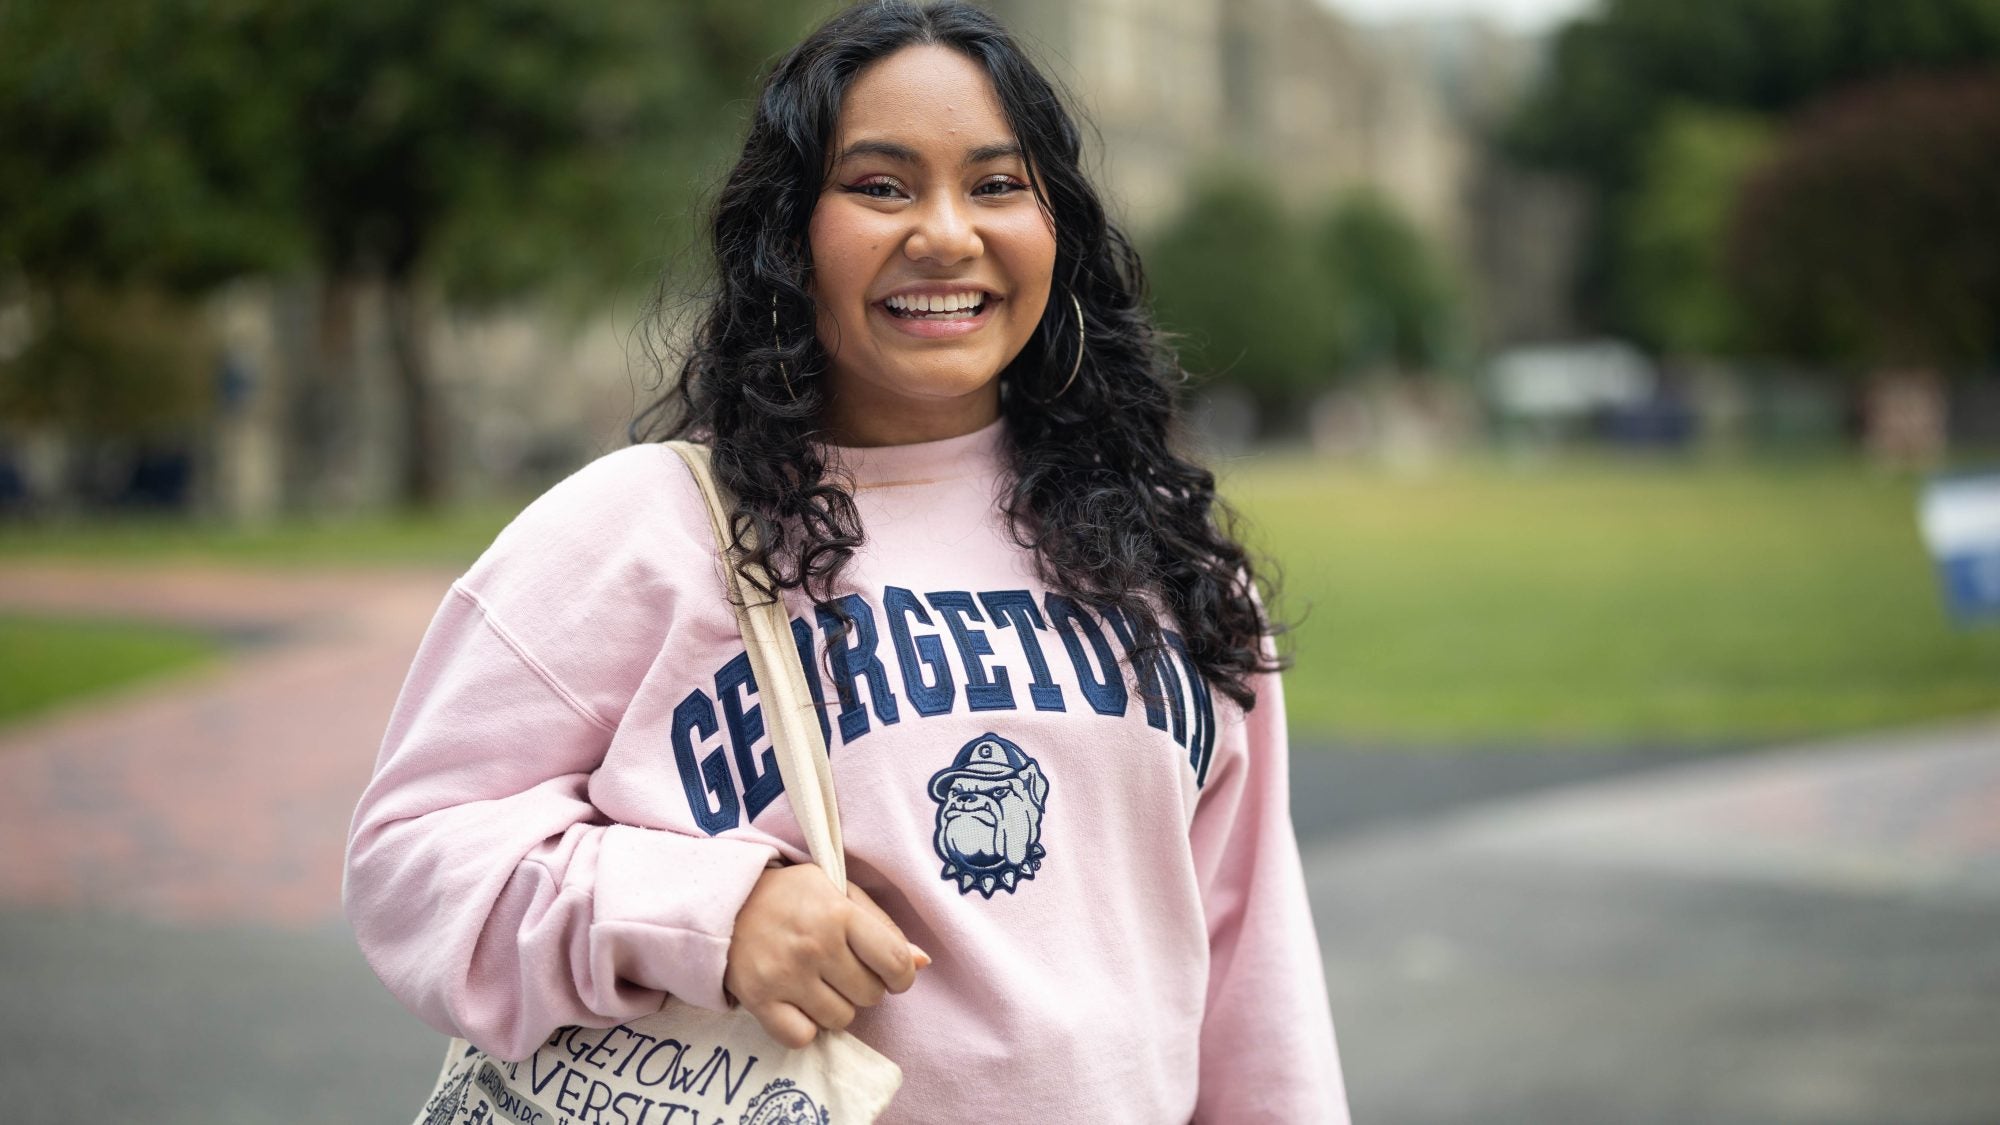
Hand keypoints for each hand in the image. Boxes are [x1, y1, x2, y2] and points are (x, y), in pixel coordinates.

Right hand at [723, 864, 930, 1048]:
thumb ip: (881, 925)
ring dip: (835, 1007)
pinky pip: (803, 1037)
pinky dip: (805, 1027)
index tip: (891, 975)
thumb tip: (921, 962)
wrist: (724, 901)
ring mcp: (785, 975)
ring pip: (841, 1020)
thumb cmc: (791, 896)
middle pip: (869, 995)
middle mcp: (814, 946)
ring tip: (817, 983)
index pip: (893, 962)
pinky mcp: (759, 1000)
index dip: (901, 976)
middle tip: (841, 969)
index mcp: (838, 913)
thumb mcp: (838, 891)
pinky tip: (797, 1003)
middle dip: (863, 986)